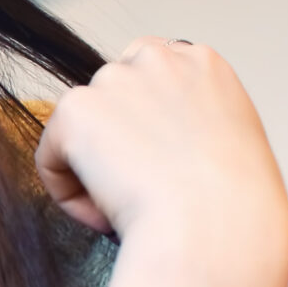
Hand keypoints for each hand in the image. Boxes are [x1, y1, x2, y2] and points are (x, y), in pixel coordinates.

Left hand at [33, 37, 287, 286]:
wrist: (216, 228)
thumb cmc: (237, 209)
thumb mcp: (233, 144)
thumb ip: (195, 124)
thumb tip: (158, 145)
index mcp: (201, 62)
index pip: (150, 71)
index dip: (143, 120)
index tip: (155, 163)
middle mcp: (157, 58)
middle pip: (109, 96)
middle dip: (115, 142)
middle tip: (141, 192)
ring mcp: (114, 80)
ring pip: (81, 133)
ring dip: (94, 173)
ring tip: (131, 211)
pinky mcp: (75, 111)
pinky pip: (50, 160)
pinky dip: (70, 197)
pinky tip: (106, 217)